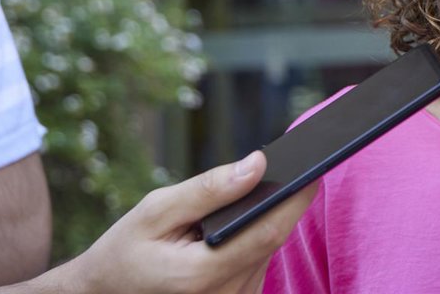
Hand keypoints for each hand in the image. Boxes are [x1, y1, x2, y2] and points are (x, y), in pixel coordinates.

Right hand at [0, 151, 316, 293]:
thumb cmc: (125, 250)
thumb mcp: (155, 210)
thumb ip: (207, 189)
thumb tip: (257, 164)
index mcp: (200, 275)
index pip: (267, 232)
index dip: (295, 198)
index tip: (313, 167)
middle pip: (272, 241)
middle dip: (284, 203)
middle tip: (295, 166)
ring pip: (268, 253)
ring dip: (267, 222)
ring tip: (265, 190)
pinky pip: (257, 265)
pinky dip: (254, 240)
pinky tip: (243, 220)